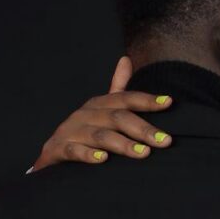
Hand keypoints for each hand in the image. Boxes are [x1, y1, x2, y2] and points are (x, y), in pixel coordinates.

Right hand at [30, 56, 173, 170]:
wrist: (50, 153)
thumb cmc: (83, 132)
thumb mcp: (101, 110)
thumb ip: (117, 88)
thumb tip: (126, 59)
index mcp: (99, 104)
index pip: (126, 98)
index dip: (147, 100)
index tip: (168, 102)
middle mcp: (86, 114)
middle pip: (117, 118)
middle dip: (143, 129)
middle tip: (165, 141)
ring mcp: (71, 130)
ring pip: (99, 136)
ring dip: (122, 144)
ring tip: (143, 153)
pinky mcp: (58, 149)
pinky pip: (73, 150)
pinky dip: (87, 154)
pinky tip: (102, 159)